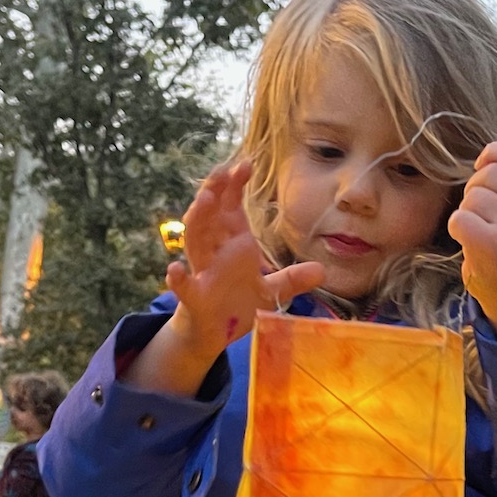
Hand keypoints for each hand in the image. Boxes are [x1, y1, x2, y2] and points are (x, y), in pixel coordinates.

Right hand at [126, 161, 322, 395]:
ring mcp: (202, 272)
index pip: (230, 206)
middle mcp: (215, 251)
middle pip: (210, 215)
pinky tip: (174, 269)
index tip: (245, 164)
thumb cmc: (238, 303)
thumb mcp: (270, 292)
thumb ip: (292, 280)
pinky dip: (178, 278)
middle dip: (214, 192)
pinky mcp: (194, 297)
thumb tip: (322, 271)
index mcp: (233, 243)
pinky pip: (184, 286)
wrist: (216, 332)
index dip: (235, 185)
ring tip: (204, 201)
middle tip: (221, 171)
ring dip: (197, 220)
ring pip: (195, 241)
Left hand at [447, 142, 496, 339]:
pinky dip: (457, 227)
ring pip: (473, 195)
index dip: (495, 154)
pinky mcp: (494, 244)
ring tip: (481, 230)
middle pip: (490, 173)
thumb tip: (486, 153)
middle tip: (482, 214)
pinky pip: (460, 217)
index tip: (483, 166)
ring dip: (467, 210)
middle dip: (476, 188)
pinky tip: (470, 241)